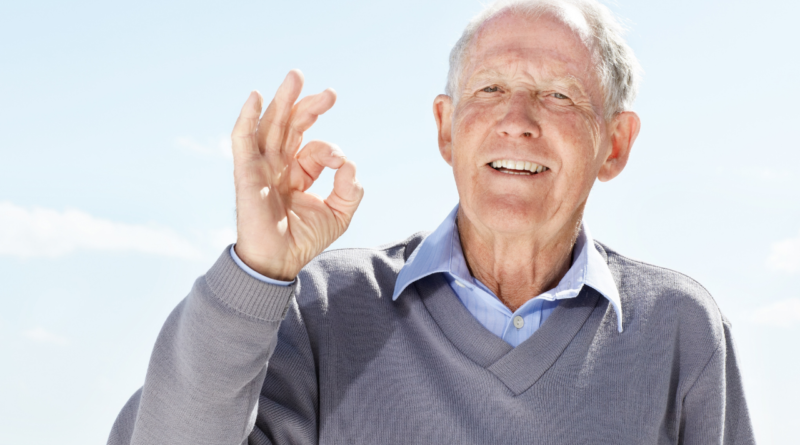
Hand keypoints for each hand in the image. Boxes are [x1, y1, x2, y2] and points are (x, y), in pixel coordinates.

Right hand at [231, 70, 363, 280]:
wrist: (279, 262)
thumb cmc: (304, 239)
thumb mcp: (340, 213)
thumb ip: (350, 187)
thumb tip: (348, 161)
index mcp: (297, 172)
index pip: (315, 148)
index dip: (331, 151)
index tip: (341, 164)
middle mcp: (278, 164)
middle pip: (290, 125)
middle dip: (309, 105)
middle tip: (330, 93)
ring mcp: (261, 166)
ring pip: (270, 125)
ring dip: (282, 99)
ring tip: (296, 76)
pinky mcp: (246, 173)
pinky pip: (242, 140)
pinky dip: (247, 118)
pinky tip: (255, 97)